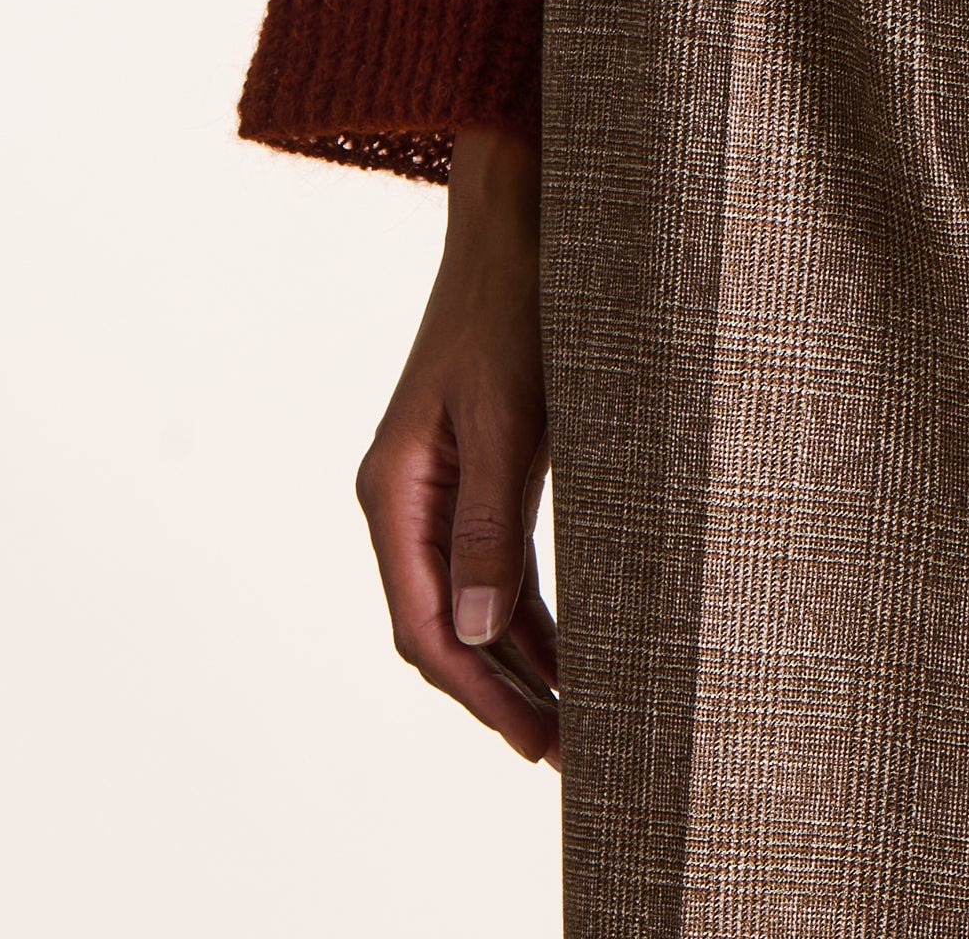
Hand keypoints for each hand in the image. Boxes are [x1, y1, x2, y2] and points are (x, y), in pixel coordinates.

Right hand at [355, 124, 558, 764]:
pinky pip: (494, 562)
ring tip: (574, 719)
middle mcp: (407, 497)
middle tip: (563, 751)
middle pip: (442, 625)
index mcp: (394, 489)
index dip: (478, 693)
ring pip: (471, 600)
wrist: (519, 216)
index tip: (534, 742)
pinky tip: (570, 649)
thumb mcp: (510, 416)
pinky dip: (529, 610)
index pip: (423, 625)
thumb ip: (490, 524)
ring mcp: (441, 484)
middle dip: (499, 692)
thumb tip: (474, 633)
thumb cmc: (513, 303)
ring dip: (518, 659)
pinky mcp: (479, 467)